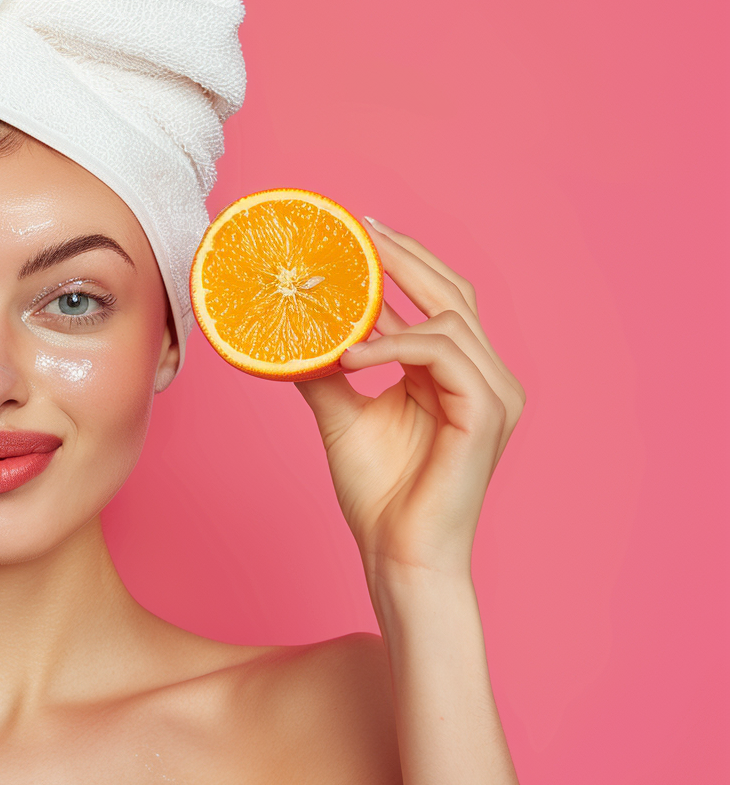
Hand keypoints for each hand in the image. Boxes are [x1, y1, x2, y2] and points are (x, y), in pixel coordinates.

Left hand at [295, 219, 524, 592]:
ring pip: (449, 317)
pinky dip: (395, 344)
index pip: (440, 299)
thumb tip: (291, 337)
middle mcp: (485, 377)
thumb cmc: (380, 495)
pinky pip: (441, 353)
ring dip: (390, 300)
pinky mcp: (486, 412)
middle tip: (359, 231)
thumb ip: (327, 371)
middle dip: (404, 256)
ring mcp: (493, 393)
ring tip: (338, 300)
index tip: (361, 232)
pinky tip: (352, 353)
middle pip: (453, 292)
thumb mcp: (343, 416)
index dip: (405, 261)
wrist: (398, 553)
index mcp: (457, 375)